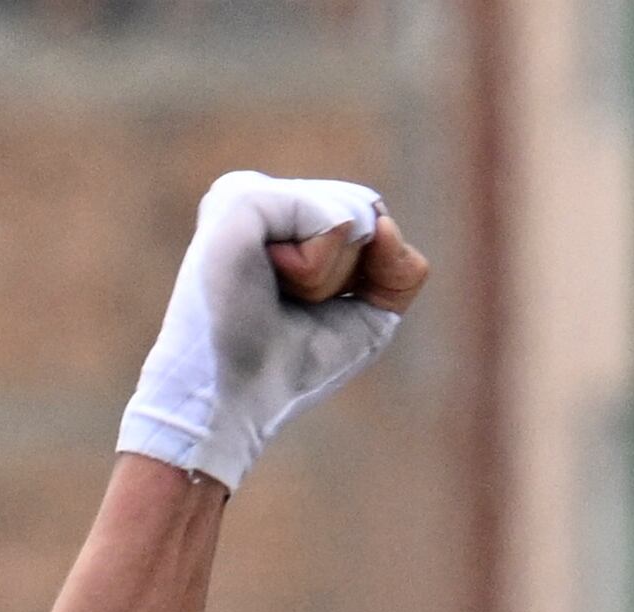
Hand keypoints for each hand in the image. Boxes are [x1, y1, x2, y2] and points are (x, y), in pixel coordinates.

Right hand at [120, 172, 429, 490]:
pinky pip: (334, 221)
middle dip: (348, 276)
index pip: (370, 218)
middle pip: (368, 212)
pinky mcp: (243, 197)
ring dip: (328, 279)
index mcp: (281, 217)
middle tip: (288, 305)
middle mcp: (261, 195)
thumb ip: (399, 265)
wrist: (234, 399)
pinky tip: (267, 280)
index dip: (364, 276)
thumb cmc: (290, 365)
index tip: (307, 309)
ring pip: (353, 216)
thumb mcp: (370, 314)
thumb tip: (380, 222)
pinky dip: (316, 269)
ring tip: (272, 295)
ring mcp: (247, 190)